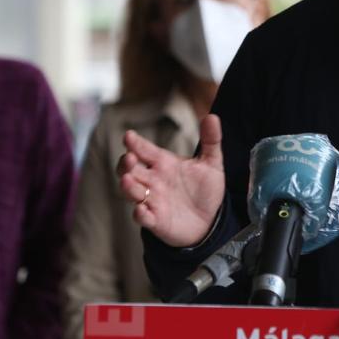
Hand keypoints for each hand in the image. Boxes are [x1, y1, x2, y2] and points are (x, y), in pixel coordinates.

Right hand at [117, 115, 226, 247]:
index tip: (129, 136)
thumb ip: (211, 141)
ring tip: (127, 179)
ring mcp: (152, 200)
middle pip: (130, 169)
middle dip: (125, 163)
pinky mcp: (156, 221)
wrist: (211, 221)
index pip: (145, 150)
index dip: (135, 143)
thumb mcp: (212, 164)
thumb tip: (213, 117)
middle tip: (129, 157)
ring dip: (128, 186)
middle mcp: (153, 180)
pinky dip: (140, 214)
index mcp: (164, 163)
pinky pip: (143, 217)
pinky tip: (141, 210)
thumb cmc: (205, 190)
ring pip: (132, 191)